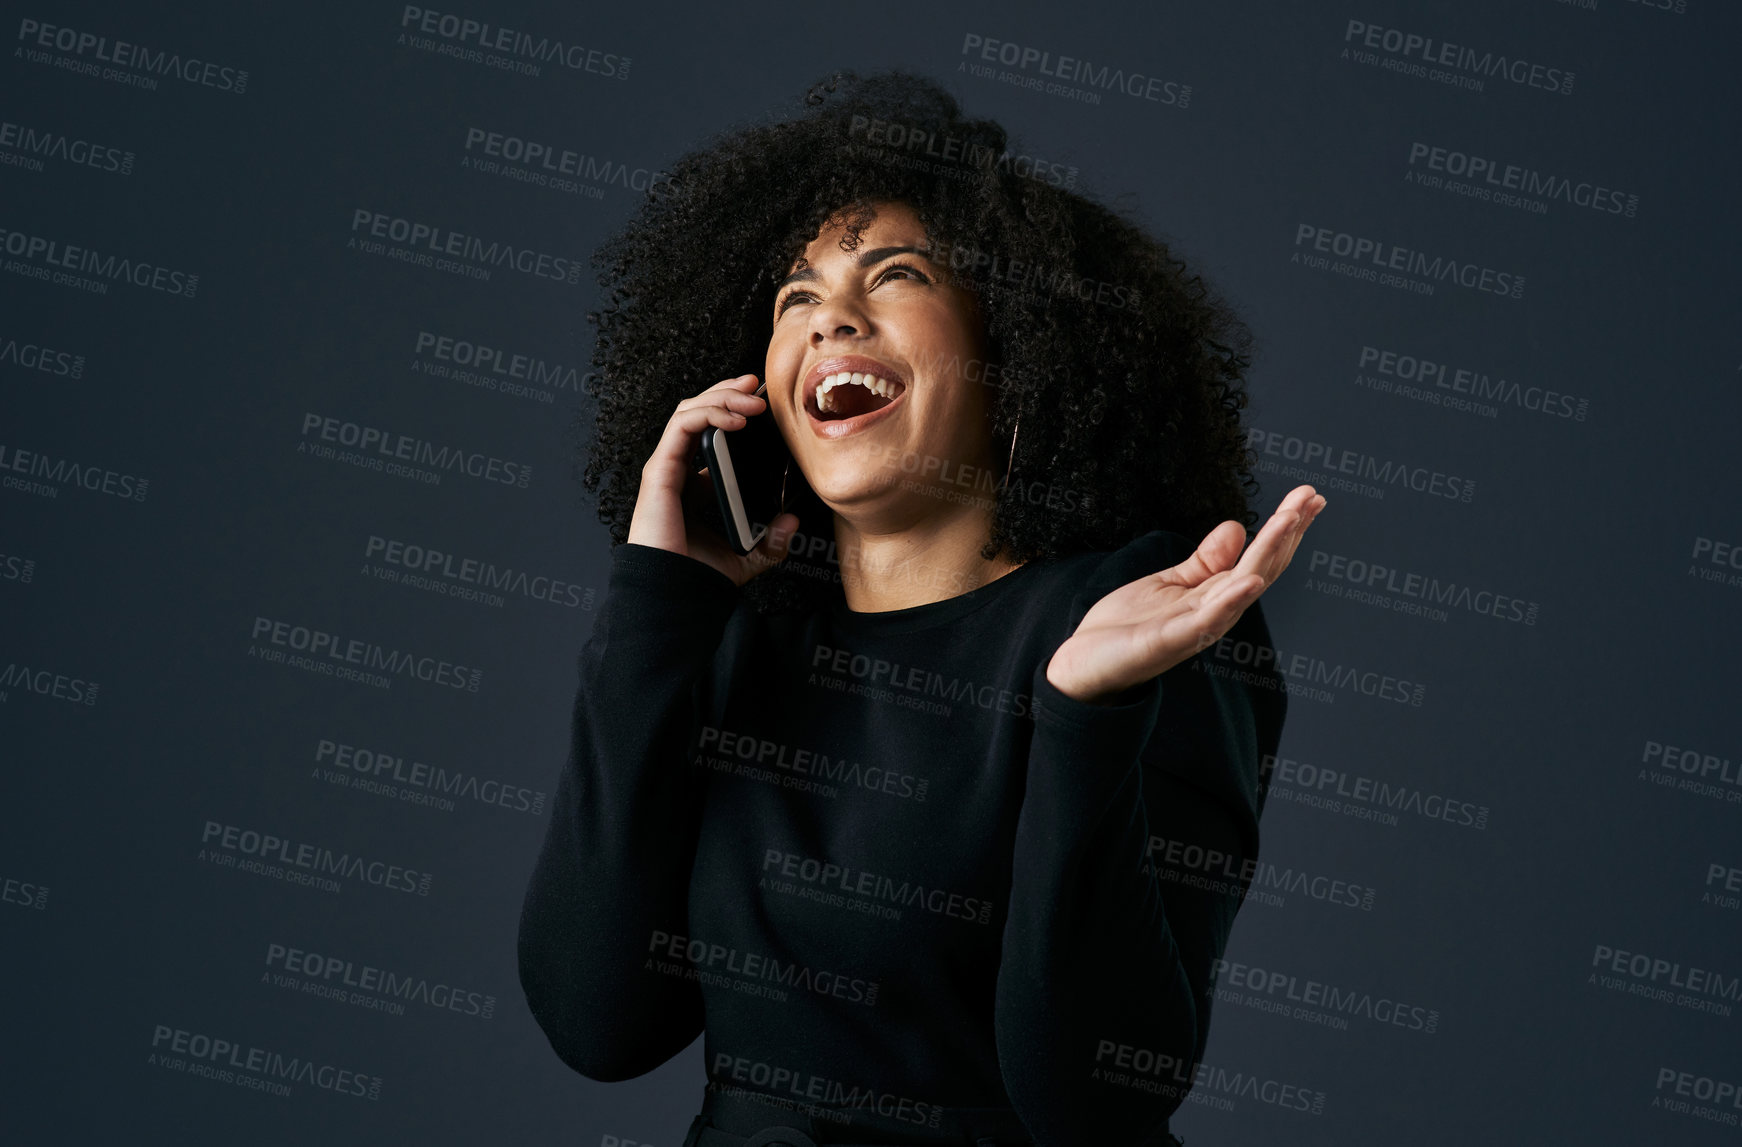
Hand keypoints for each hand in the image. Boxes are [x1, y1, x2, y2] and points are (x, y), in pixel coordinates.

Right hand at [626, 373, 801, 586]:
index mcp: (695, 485)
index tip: (764, 404)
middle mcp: (679, 471)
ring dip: (722, 396)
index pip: (711, 432)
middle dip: (728, 391)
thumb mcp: (749, 557)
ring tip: (753, 399)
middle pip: (699, 413)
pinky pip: (682, 426)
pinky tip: (736, 418)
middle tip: (758, 384)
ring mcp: (666, 467)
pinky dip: (709, 413)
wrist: (674, 591)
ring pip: (689, 411)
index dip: (734, 411)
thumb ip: (772, 541)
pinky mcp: (660, 470)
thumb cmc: (699, 576)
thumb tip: (793, 521)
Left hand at [1044, 485, 1325, 703]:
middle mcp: (1214, 612)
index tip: (1309, 496)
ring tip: (1289, 521)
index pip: (1260, 558)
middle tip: (1310, 498)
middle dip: (1287, 532)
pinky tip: (1249, 580)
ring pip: (1241, 588)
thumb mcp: (1170, 583)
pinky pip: (1206, 620)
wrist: (1084, 665)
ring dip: (1268, 554)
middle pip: (1261, 568)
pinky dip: (1230, 601)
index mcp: (1215, 597)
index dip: (1285, 528)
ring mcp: (1195, 628)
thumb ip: (1205, 562)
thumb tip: (1237, 527)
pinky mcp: (1170, 640)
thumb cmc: (1127, 628)